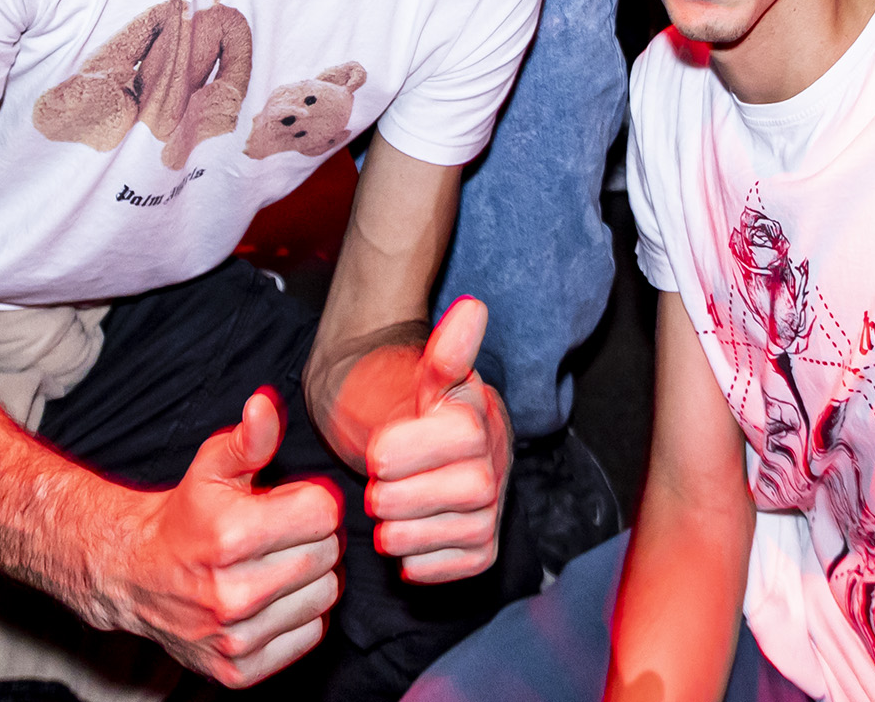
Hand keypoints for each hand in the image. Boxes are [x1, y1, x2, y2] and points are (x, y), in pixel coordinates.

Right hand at [100, 390, 343, 686]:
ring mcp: (236, 637)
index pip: (325, 514)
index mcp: (230, 536)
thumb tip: (267, 403)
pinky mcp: (240, 670)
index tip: (289, 503)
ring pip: (324, 596)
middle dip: (311, 538)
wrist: (136, 575)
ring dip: (309, 578)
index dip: (312, 501)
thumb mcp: (211, 467)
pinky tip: (270, 599)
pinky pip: (310, 634)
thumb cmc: (185, 517)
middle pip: (328, 555)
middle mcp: (233, 593)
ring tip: (275, 565)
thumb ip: (249, 437)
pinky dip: (299, 617)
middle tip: (281, 535)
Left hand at [349, 299, 509, 583]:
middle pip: (430, 496)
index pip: (448, 441)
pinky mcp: (482, 551)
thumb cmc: (417, 409)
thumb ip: (447, 350)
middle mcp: (494, 467)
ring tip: (392, 505)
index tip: (381, 450)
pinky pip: (441, 568)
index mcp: (479, 420)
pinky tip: (411, 530)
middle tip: (381, 482)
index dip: (400, 450)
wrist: (420, 448)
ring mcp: (491, 512)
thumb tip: (473, 307)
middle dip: (389, 492)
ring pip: (428, 537)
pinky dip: (413, 556)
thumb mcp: (424, 375)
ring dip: (394, 526)